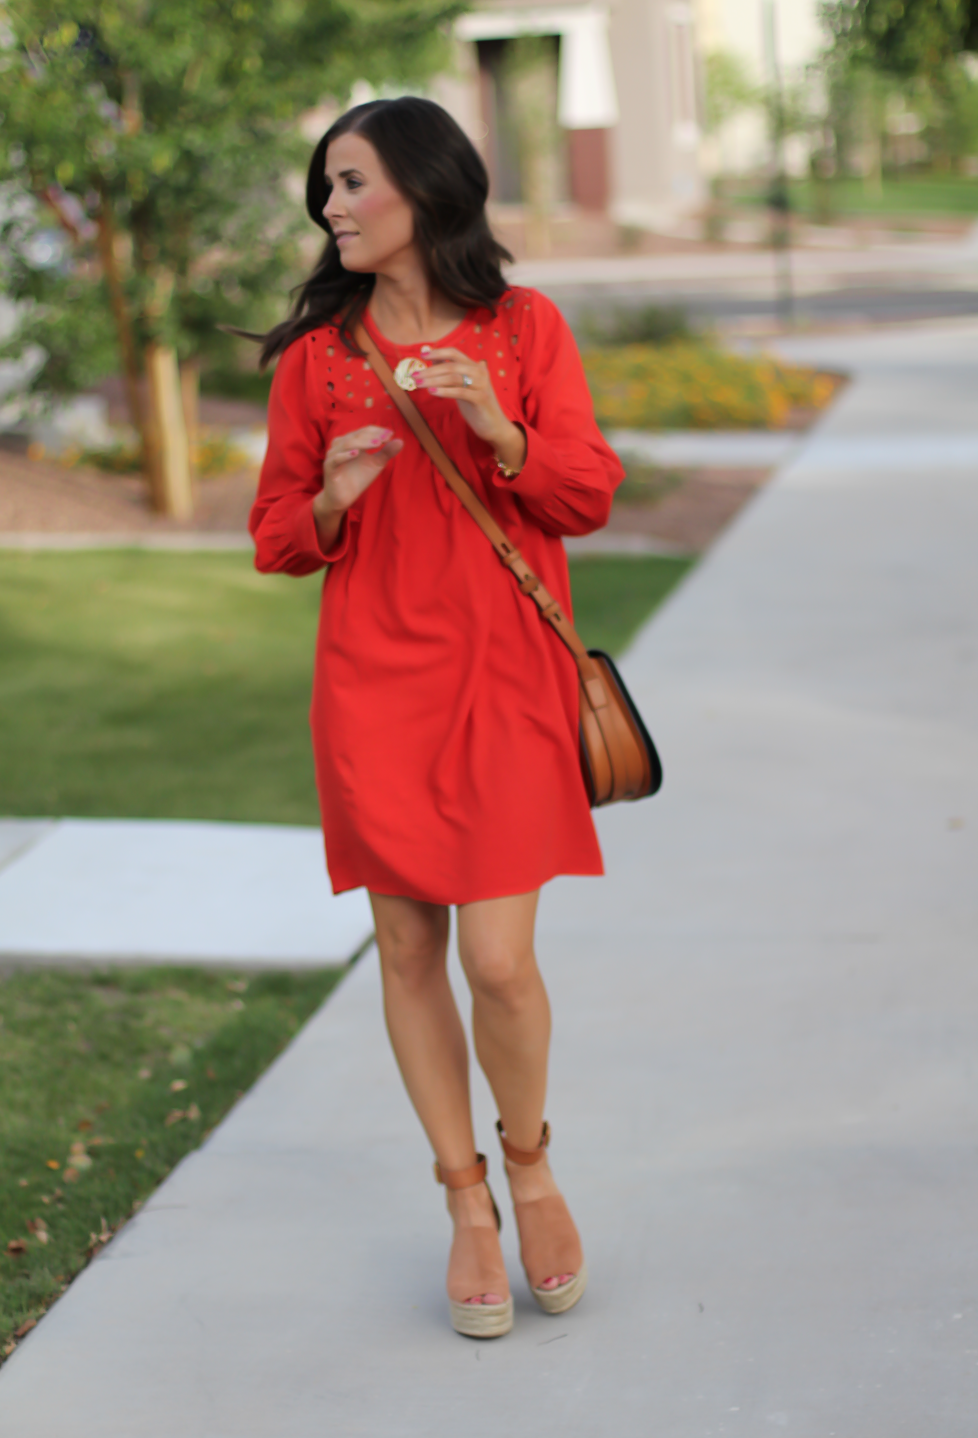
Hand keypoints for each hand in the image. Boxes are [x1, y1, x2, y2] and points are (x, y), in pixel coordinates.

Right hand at [312, 426, 402, 548]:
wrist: (342, 498)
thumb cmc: (358, 478)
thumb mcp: (375, 464)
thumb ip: (386, 453)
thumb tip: (400, 441)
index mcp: (351, 441)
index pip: (365, 430)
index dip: (378, 431)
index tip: (391, 434)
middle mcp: (341, 444)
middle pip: (357, 435)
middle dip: (372, 435)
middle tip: (386, 438)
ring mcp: (333, 454)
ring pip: (347, 444)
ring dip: (363, 443)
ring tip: (377, 444)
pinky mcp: (329, 466)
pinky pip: (336, 458)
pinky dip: (346, 455)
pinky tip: (357, 454)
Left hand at [414, 347, 526, 472]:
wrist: (494, 425)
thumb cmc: (475, 406)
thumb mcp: (461, 386)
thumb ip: (450, 373)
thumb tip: (432, 359)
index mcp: (474, 366)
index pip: (455, 353)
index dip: (438, 352)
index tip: (422, 354)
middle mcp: (480, 372)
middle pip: (451, 365)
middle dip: (430, 370)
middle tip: (414, 375)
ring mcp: (482, 384)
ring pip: (454, 377)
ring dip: (433, 380)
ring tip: (418, 384)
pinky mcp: (481, 398)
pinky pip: (460, 392)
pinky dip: (444, 391)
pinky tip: (432, 392)